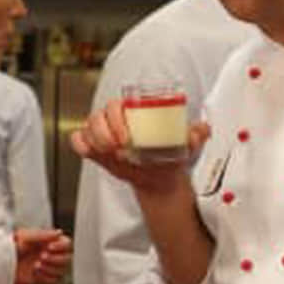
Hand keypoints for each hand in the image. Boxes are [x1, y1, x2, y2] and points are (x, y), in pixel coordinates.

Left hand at [14, 228, 72, 283]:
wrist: (0, 263)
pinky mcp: (44, 279)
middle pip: (68, 259)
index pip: (67, 244)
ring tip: (36, 265)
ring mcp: (49, 267)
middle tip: (41, 256)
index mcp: (50, 242)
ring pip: (62, 271)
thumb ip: (44, 234)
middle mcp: (52, 254)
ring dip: (49, 269)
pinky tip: (35, 273)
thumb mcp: (26, 236)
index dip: (61, 247)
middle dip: (55, 259)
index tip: (49, 247)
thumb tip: (59, 232)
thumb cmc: (10, 246)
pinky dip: (44, 278)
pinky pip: (53, 281)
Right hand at [69, 97, 210, 191]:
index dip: (117, 119)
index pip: (117, 106)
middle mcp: (116, 120)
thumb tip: (203, 129)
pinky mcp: (95, 149)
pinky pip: (79, 141)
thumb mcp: (184, 146)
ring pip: (87, 127)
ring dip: (94, 141)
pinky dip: (81, 145)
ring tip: (109, 154)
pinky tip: (91, 153)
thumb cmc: (168, 156)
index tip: (126, 138)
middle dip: (104, 133)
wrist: (159, 177)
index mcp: (134, 113)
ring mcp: (103, 134)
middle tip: (118, 148)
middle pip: (98, 116)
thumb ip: (195, 136)